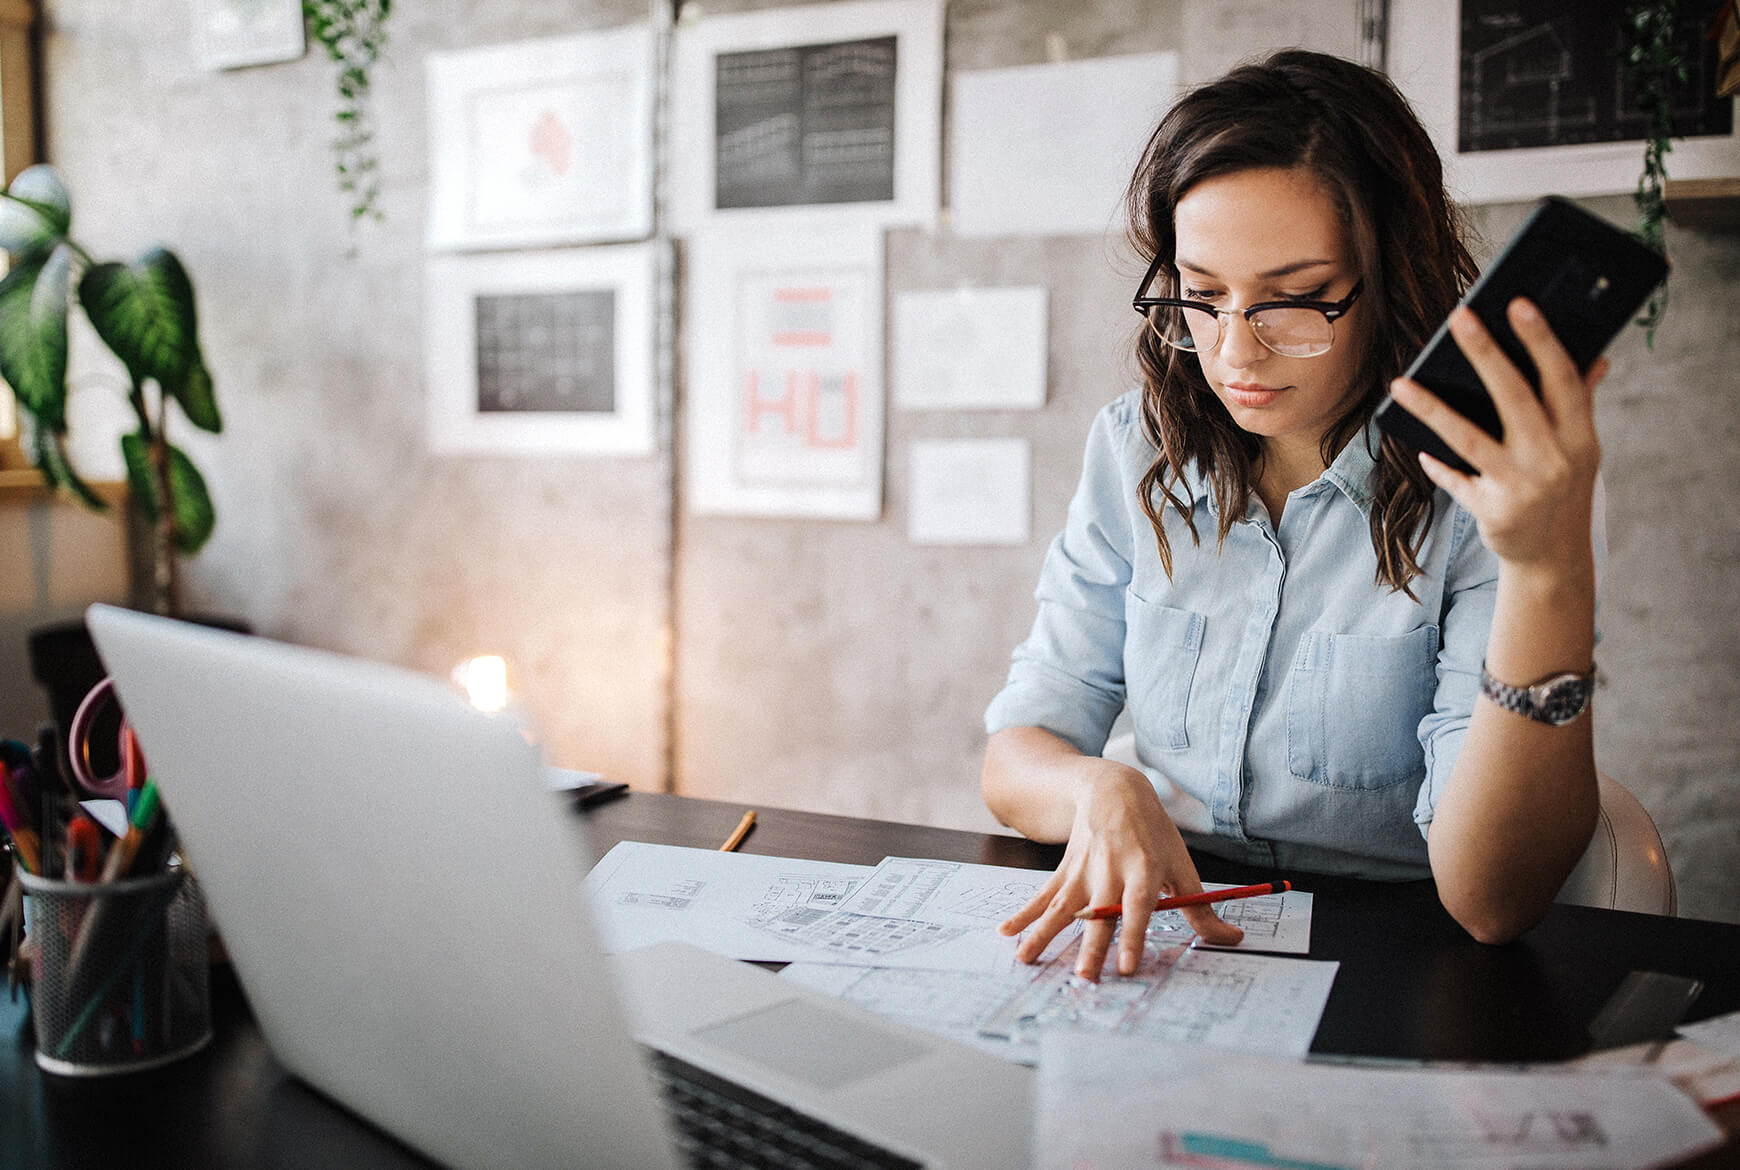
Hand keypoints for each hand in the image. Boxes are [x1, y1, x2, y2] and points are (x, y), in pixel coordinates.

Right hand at [997, 758, 1242, 979]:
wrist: (1113, 790)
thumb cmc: (1154, 833)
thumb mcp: (1182, 864)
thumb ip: (1202, 909)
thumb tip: (1232, 941)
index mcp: (1143, 868)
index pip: (1138, 907)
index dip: (1133, 936)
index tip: (1128, 966)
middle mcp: (1110, 871)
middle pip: (1099, 914)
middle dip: (1089, 946)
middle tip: (1084, 977)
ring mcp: (1082, 871)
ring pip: (1062, 907)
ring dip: (1043, 934)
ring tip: (1026, 960)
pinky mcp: (1065, 872)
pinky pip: (1043, 897)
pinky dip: (1024, 915)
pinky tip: (1007, 933)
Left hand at [1389, 300, 1605, 575]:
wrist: (1554, 557)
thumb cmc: (1562, 488)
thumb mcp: (1580, 449)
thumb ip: (1579, 404)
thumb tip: (1596, 357)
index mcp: (1580, 436)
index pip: (1562, 379)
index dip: (1542, 341)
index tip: (1518, 304)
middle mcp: (1553, 459)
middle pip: (1514, 397)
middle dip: (1486, 354)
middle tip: (1459, 317)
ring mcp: (1522, 487)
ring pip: (1468, 438)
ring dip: (1431, 409)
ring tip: (1400, 383)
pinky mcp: (1492, 512)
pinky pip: (1455, 480)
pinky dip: (1437, 465)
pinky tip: (1419, 449)